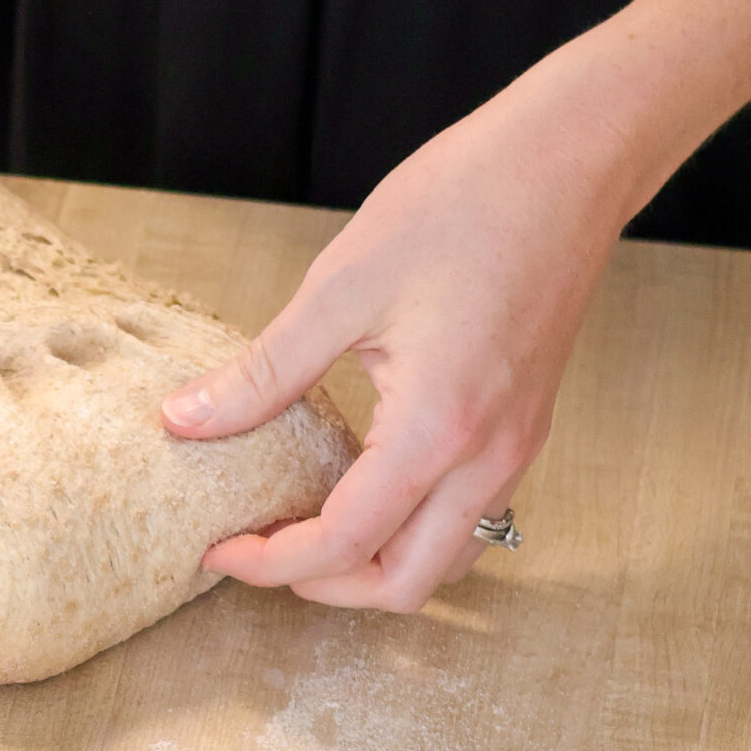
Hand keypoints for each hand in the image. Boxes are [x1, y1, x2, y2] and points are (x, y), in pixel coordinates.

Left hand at [161, 59, 638, 609]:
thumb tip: (185, 420)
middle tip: (257, 554)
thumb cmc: (461, 206)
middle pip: (404, 584)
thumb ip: (263, 372)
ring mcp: (516, 448)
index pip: (345, 544)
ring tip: (304, 528)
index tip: (217, 550)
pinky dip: (412, 529)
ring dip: (374, 566)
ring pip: (447, 559)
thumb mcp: (340, 287)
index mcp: (436, 430)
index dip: (270, 564)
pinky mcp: (524, 427)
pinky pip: (469, 515)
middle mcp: (487, 458)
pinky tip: (361, 485)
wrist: (566, 162)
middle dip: (324, 588)